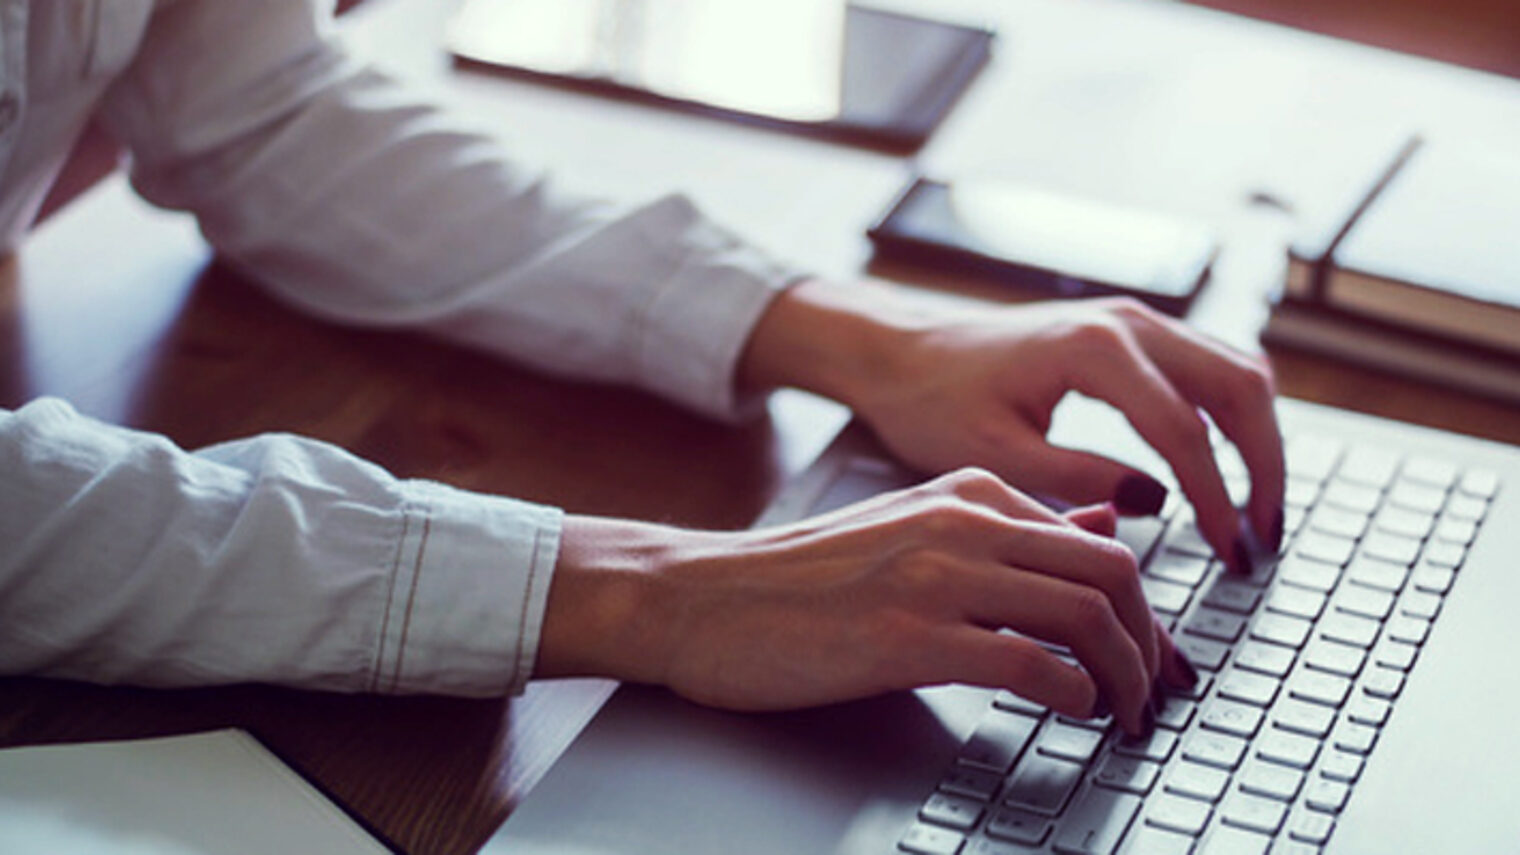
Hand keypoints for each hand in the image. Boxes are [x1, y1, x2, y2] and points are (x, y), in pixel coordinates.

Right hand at [537, 470, 1196, 736]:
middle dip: (1152, 644)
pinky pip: (1029, 663)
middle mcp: (964, 521)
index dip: (1146, 609)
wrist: (704, 598)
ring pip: (1084, 614)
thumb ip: (1008, 529)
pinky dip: (1072, 694)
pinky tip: (1072, 712)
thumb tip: (1104, 524)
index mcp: (970, 490)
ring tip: (1123, 714)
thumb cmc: (804, 577)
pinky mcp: (909, 636)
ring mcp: (937, 576)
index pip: (1100, 540)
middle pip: (1112, 573)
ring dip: (1123, 676)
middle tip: (1155, 693)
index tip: (1153, 656)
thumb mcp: (915, 528)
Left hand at [740, 280, 1285, 571]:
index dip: (1216, 499)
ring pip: (1236, 371)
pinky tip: (1225, 473)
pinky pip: (1210, 367)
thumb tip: (1156, 502)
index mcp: (1093, 348)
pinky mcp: (1130, 333)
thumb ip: (1076, 478)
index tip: (1231, 555)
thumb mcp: (993, 455)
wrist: (902, 351)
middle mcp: (1126, 322)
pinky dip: (1232, 418)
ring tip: (1255, 515)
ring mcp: (1133, 320)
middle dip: (1264, 467)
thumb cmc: (931, 401)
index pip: (1184, 430)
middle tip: (1263, 538)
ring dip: (1259, 440)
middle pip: (1239, 387)